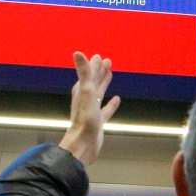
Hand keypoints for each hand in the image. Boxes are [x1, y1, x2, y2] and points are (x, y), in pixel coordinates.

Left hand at [58, 51, 119, 167]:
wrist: (84, 143)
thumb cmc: (85, 118)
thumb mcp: (86, 91)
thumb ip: (83, 72)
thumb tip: (77, 52)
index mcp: (81, 91)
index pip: (88, 74)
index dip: (94, 65)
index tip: (99, 56)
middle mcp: (86, 99)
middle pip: (94, 81)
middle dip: (99, 71)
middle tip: (107, 62)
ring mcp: (92, 110)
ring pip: (100, 93)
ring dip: (104, 84)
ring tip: (110, 75)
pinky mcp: (99, 121)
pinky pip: (106, 109)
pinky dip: (111, 104)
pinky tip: (117, 99)